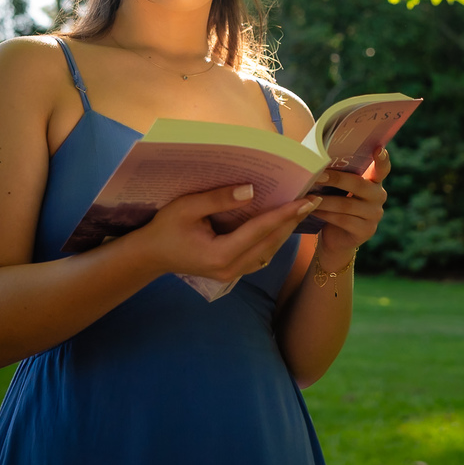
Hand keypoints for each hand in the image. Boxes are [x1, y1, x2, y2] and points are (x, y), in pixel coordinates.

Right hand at [136, 184, 315, 282]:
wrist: (150, 256)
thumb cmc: (165, 229)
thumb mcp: (187, 208)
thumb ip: (219, 199)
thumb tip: (252, 190)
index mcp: (220, 255)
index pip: (260, 231)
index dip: (285, 214)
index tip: (306, 200)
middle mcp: (231, 269)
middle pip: (270, 243)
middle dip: (293, 221)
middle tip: (313, 200)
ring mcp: (233, 273)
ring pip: (269, 251)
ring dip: (286, 231)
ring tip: (302, 210)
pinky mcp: (232, 271)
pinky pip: (260, 256)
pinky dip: (273, 239)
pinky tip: (281, 224)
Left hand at [308, 149, 389, 260]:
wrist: (336, 237)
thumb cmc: (334, 204)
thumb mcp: (339, 188)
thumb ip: (338, 174)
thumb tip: (316, 157)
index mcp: (374, 181)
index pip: (382, 168)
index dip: (382, 159)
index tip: (378, 149)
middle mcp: (379, 196)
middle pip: (359, 184)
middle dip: (336, 179)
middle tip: (317, 175)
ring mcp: (374, 215)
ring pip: (347, 204)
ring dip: (324, 200)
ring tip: (308, 195)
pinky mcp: (366, 231)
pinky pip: (343, 220)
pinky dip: (325, 214)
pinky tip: (312, 210)